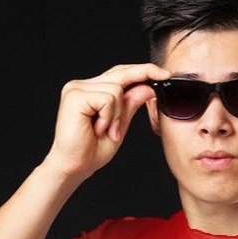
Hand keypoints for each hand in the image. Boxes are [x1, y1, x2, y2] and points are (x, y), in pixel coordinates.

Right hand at [43, 62, 170, 179]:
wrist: (74, 167)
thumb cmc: (92, 150)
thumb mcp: (119, 125)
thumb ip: (130, 106)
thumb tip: (148, 87)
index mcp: (91, 90)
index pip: (120, 73)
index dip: (142, 71)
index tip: (163, 74)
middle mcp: (82, 85)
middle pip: (120, 74)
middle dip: (136, 89)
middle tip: (150, 94)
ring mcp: (76, 89)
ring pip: (116, 89)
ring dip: (117, 115)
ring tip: (106, 131)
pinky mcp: (75, 96)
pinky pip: (107, 98)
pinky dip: (109, 117)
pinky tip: (98, 129)